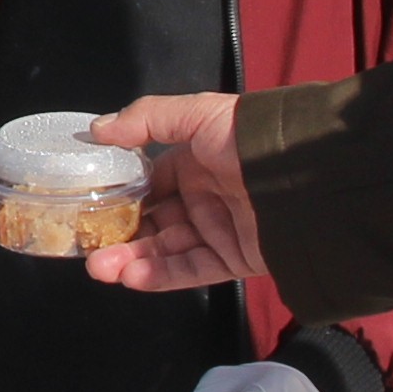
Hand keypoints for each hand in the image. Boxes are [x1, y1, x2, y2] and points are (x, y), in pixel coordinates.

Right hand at [83, 93, 263, 292]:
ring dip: (131, 259)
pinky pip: (191, 271)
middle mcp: (206, 196)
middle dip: (119, 236)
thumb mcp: (197, 115)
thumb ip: (146, 119)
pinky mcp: (235, 260)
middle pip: (153, 222)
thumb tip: (97, 130)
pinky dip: (160, 275)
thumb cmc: (249, 139)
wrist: (304, 176)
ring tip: (101, 267)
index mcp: (196, 161)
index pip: (150, 184)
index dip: (121, 197)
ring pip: (166, 250)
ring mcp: (220, 230)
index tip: (91, 208)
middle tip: (88, 248)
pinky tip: (132, 275)